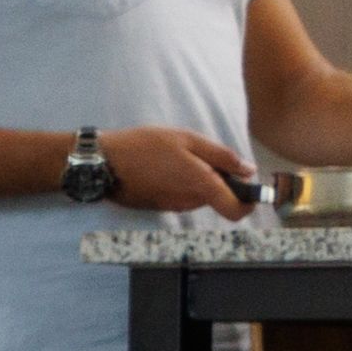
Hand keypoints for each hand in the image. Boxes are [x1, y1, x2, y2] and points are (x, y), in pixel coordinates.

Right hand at [101, 126, 257, 213]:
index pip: (236, 211)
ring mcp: (172, 207)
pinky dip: (178, 184)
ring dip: (196, 180)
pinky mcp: (158, 207)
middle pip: (217, 198)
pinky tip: (161, 167)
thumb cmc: (145, 146)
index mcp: (202, 185)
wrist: (103, 162)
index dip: (248, 202)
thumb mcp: (187, 139)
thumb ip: (221, 156)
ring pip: (198, 197)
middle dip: (217, 180)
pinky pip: (180, 197)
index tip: (246, 186)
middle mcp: (189, 202)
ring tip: (175, 158)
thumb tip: (249, 171)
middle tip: (199, 157)